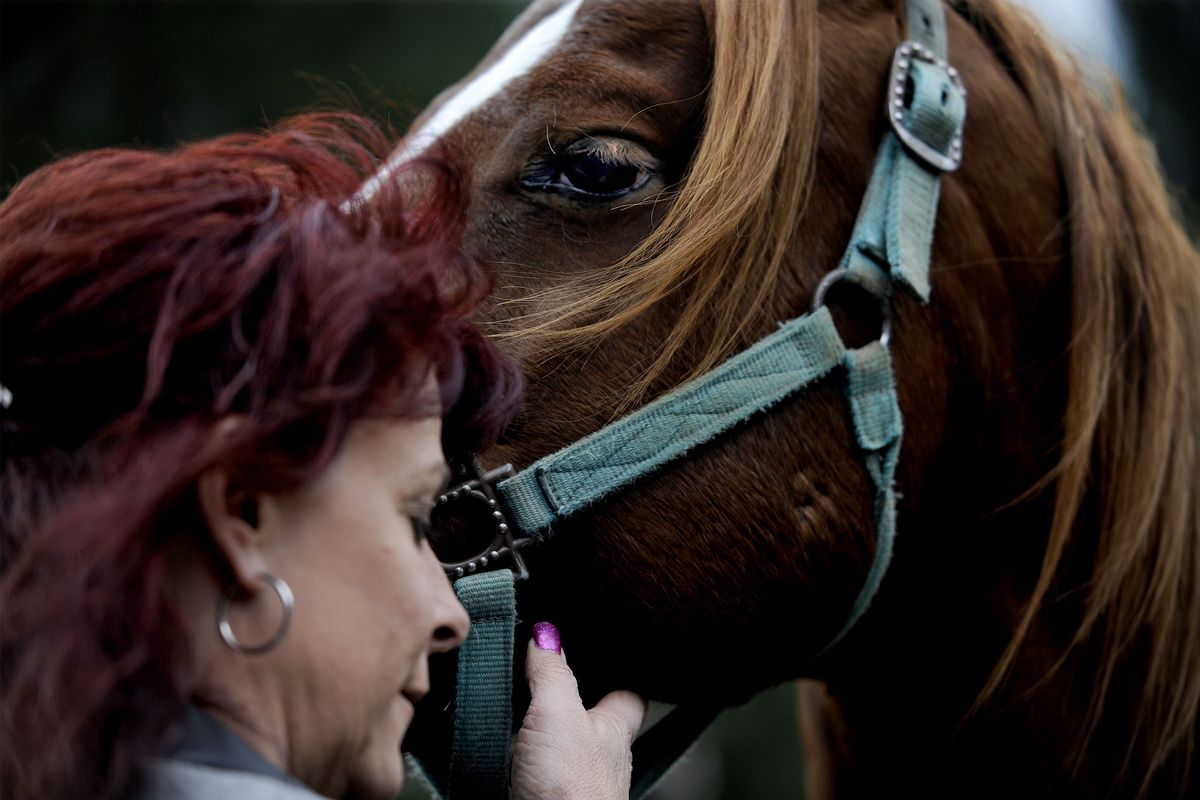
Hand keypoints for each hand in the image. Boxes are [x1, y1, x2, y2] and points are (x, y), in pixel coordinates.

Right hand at [510, 622, 646, 799]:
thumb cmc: (574, 793)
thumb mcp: (560, 713)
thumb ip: (553, 671)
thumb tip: (547, 632)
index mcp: (614, 729)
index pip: (629, 691)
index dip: (621, 668)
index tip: (606, 646)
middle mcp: (597, 756)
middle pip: (588, 716)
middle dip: (566, 697)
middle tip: (538, 670)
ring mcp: (569, 780)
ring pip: (556, 744)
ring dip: (534, 730)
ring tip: (506, 706)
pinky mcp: (538, 798)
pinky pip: (528, 769)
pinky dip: (510, 757)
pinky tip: (494, 750)